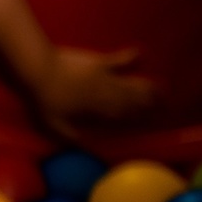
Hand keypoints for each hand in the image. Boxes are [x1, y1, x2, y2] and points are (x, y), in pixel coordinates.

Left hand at [32, 46, 156, 138]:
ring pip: (130, 84)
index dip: (136, 119)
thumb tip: (84, 148)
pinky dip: (131, 57)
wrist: (37, 69)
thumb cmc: (43, 99)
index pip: (121, 117)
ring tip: (161, 89)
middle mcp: (105, 94)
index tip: (151, 120)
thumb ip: (69, 137)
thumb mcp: (53, 125)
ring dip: (146, 87)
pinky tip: (142, 52)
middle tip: (165, 105)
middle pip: (131, 100)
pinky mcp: (97, 61)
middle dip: (148, 104)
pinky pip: (119, 59)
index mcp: (95, 110)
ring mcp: (103, 76)